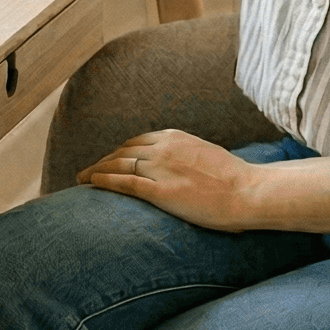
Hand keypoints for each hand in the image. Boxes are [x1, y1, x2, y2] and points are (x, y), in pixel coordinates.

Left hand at [78, 130, 262, 229]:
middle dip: (103, 160)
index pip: (137, 141)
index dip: (118, 150)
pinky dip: (104, 181)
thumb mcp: (207, 156)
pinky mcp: (160, 191)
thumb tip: (180, 165)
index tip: (109, 159)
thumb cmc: (236, 179)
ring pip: (118, 164)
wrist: (248, 191)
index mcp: (176, 137)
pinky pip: (124, 183)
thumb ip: (187, 156)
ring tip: (81, 178)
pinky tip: (90, 184)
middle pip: (122, 150)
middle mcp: (163, 148)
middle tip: (88, 170)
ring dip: (96, 170)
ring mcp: (160, 168)